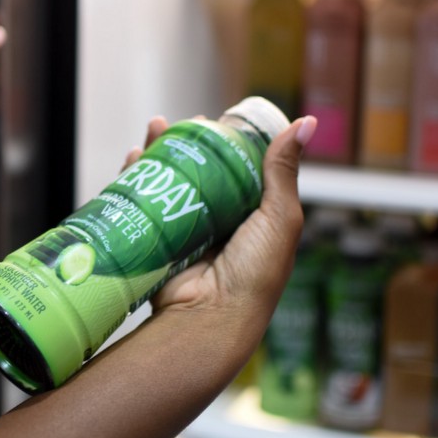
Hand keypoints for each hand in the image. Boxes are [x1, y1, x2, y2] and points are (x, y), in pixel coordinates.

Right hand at [127, 114, 316, 339]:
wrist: (211, 317)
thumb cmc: (255, 272)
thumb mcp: (279, 217)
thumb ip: (283, 172)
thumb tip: (306, 122)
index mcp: (253, 216)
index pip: (239, 169)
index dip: (227, 143)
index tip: (216, 120)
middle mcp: (220, 222)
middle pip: (201, 172)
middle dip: (188, 144)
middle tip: (180, 123)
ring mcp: (187, 231)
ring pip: (170, 184)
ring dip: (159, 155)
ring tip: (153, 130)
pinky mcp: (160, 240)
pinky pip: (145, 206)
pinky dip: (134, 181)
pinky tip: (131, 159)